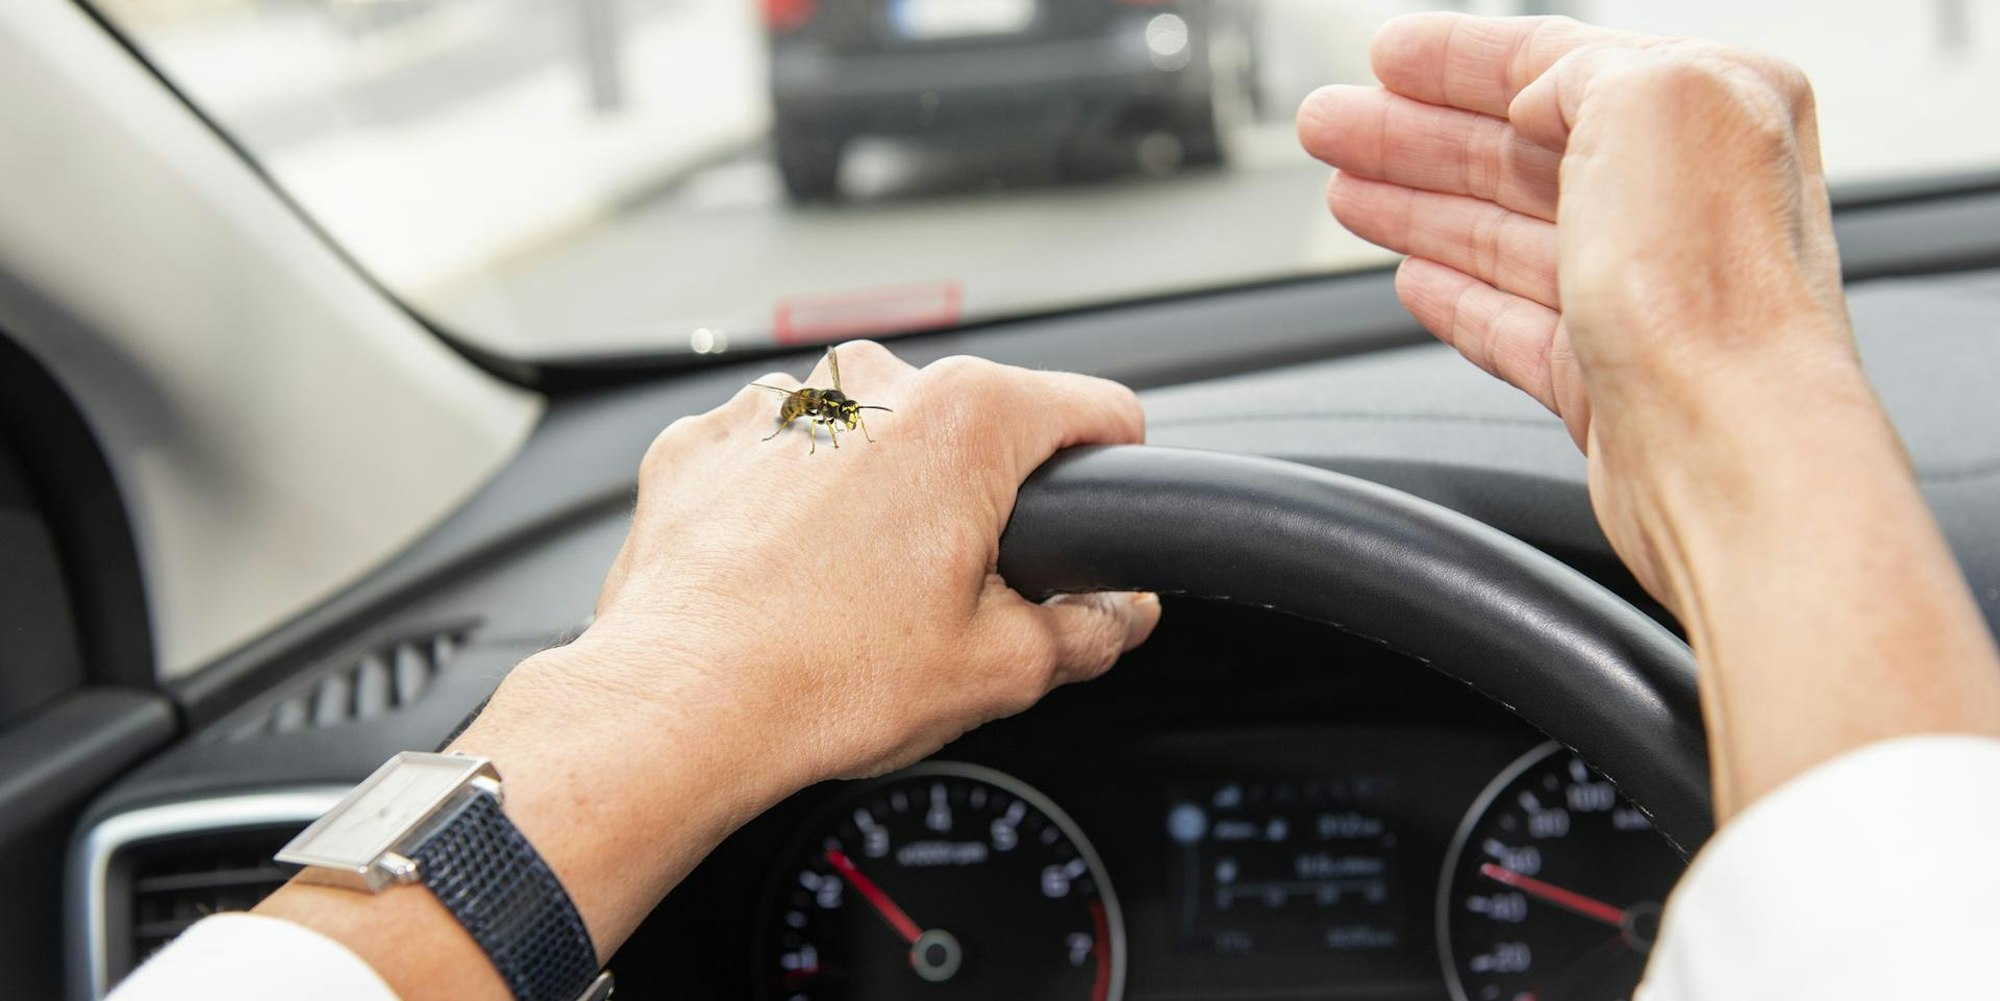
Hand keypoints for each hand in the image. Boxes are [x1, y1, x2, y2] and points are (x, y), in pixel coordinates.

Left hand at [561, 341, 1159, 784]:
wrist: (675, 707)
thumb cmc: (821, 679)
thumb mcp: (999, 671)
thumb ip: (1088, 629)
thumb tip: (1118, 613)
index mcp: (965, 418)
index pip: (1094, 411)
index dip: (1115, 469)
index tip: (1100, 507)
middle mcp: (870, 384)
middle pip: (970, 425)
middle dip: (977, 497)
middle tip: (954, 592)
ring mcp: (777, 404)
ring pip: (868, 437)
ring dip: (877, 495)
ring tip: (853, 593)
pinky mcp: (704, 439)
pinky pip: (778, 455)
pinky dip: (790, 503)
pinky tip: (783, 577)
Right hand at [1296, 14, 1999, 818]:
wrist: (1726, 451)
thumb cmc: (1713, 287)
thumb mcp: (1645, 98)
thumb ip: (1577, 70)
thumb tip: (1535, 96)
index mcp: (1712, 108)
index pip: (1558, 62)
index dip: (1460, 58)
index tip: (1386, 55)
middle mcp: (1688, 198)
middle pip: (1518, 151)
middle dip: (1413, 134)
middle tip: (1332, 124)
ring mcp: (1645, 293)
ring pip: (1506, 234)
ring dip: (1417, 207)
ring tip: (1346, 193)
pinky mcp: (1611, 379)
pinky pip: (1515, 323)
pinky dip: (1458, 297)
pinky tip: (1412, 281)